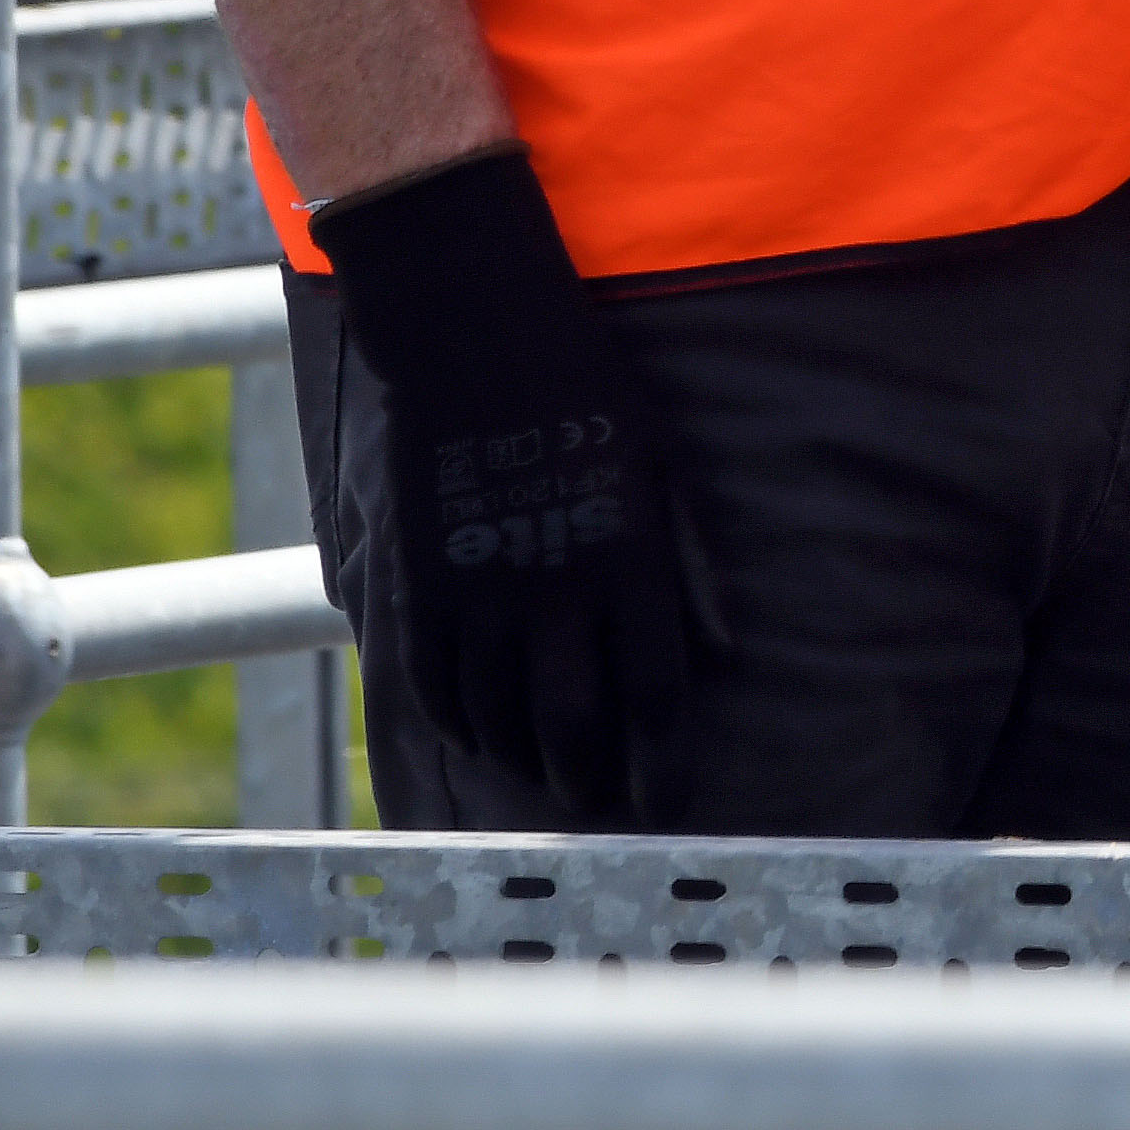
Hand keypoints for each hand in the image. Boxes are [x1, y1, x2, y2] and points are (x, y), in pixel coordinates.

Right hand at [304, 142, 706, 817]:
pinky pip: (424, 684)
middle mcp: (549, 586)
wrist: (466, 326)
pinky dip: (454, 722)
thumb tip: (724, 656)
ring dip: (524, 758)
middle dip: (592, 781)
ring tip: (547, 774)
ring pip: (495, 717)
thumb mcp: (659, 464)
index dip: (663, 760)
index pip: (654, 692)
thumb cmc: (582, 386)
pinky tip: (476, 733)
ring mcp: (470, 588)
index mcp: (625, 557)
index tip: (667, 798)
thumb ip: (688, 566)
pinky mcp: (404, 580)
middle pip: (572, 725)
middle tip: (601, 802)